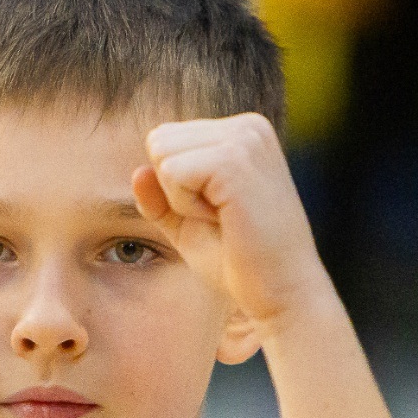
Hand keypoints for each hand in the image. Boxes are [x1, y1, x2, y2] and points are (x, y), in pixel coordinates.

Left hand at [132, 113, 327, 336]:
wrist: (280, 291)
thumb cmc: (239, 260)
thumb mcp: (186, 223)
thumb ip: (159, 197)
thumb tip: (138, 171)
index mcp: (240, 132)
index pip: (166, 139)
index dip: (174, 187)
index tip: (217, 212)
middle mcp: (246, 126)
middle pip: (159, 142)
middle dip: (174, 190)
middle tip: (219, 217)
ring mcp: (245, 138)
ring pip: (163, 155)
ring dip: (181, 198)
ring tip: (223, 218)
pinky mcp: (235, 159)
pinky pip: (172, 173)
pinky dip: (186, 206)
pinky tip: (223, 219)